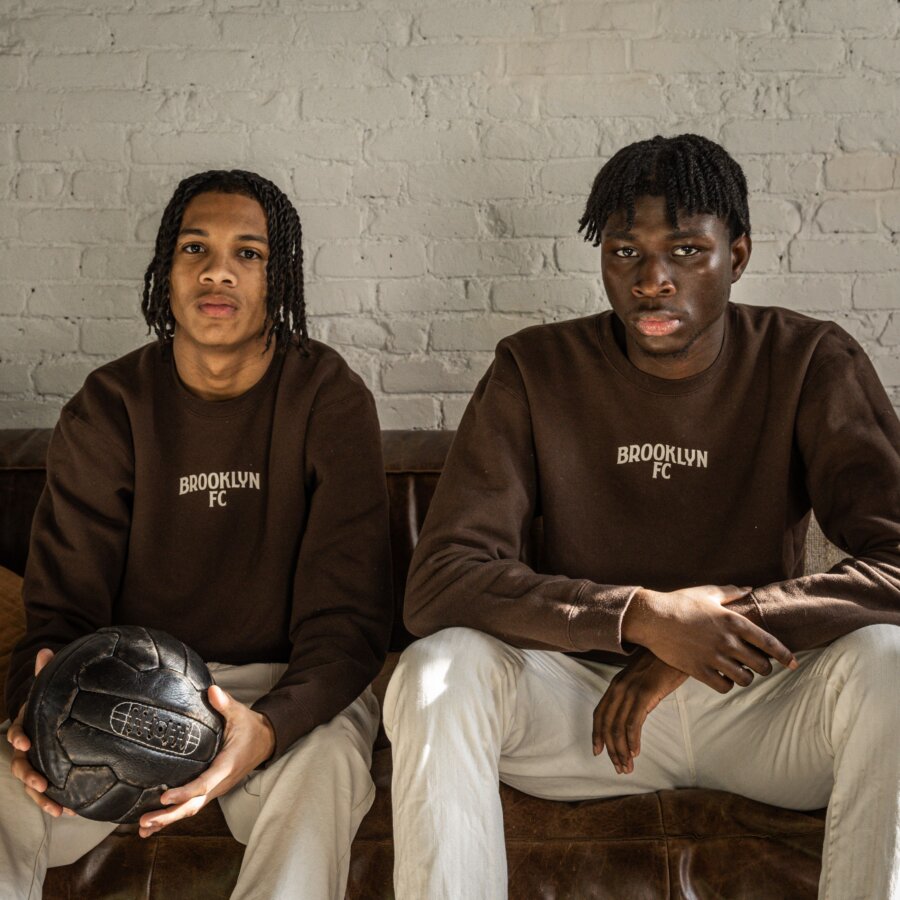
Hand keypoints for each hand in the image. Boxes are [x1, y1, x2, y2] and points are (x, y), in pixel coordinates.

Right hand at [7, 648, 76, 817]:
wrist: (58, 713)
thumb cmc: (52, 701)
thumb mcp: (50, 687)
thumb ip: (46, 672)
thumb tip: (45, 651)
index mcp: (26, 725)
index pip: (15, 731)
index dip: (18, 737)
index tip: (24, 742)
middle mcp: (27, 748)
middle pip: (20, 764)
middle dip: (28, 775)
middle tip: (40, 783)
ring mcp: (36, 763)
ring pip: (32, 783)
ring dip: (41, 797)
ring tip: (56, 808)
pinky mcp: (49, 774)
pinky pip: (48, 791)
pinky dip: (55, 801)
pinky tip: (69, 811)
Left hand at [138, 685, 274, 837]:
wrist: (265, 742)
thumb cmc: (250, 727)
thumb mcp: (240, 713)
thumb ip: (225, 704)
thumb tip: (212, 690)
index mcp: (227, 766)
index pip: (204, 784)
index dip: (185, 792)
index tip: (164, 797)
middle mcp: (220, 783)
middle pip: (194, 805)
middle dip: (170, 815)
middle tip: (145, 821)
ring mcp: (216, 789)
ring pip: (191, 809)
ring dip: (168, 820)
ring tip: (144, 829)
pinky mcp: (211, 790)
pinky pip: (192, 806)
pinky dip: (174, 816)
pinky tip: (155, 825)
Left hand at [592, 650, 685, 774]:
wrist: (677, 644)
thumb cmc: (664, 661)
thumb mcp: (644, 677)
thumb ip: (636, 692)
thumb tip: (635, 712)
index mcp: (617, 684)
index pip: (600, 713)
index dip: (597, 734)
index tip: (598, 751)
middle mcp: (619, 687)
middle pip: (606, 723)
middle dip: (611, 748)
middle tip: (619, 767)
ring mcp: (631, 689)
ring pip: (618, 726)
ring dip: (622, 750)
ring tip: (628, 766)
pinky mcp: (645, 692)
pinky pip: (633, 722)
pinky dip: (632, 740)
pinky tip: (636, 752)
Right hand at [622, 584, 797, 692]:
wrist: (652, 617)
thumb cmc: (679, 602)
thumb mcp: (707, 593)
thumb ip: (731, 592)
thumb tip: (748, 588)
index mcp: (733, 621)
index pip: (769, 643)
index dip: (785, 656)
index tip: (793, 664)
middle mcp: (728, 641)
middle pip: (761, 665)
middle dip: (763, 667)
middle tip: (756, 665)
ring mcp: (713, 657)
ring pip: (745, 679)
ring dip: (745, 677)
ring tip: (738, 672)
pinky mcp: (699, 669)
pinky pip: (724, 686)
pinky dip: (727, 684)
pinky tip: (722, 677)